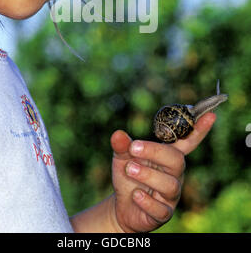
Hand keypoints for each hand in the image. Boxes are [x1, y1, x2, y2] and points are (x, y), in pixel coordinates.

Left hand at [109, 112, 215, 232]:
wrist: (122, 205)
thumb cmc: (129, 176)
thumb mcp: (123, 157)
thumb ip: (123, 146)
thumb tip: (118, 134)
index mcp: (168, 156)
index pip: (187, 142)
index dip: (199, 130)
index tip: (210, 115)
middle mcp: (174, 174)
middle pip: (177, 160)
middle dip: (155, 152)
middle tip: (134, 148)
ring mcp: (171, 195)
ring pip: (170, 184)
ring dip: (148, 175)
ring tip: (129, 169)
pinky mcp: (163, 213)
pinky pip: (161, 208)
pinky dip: (146, 200)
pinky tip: (135, 194)